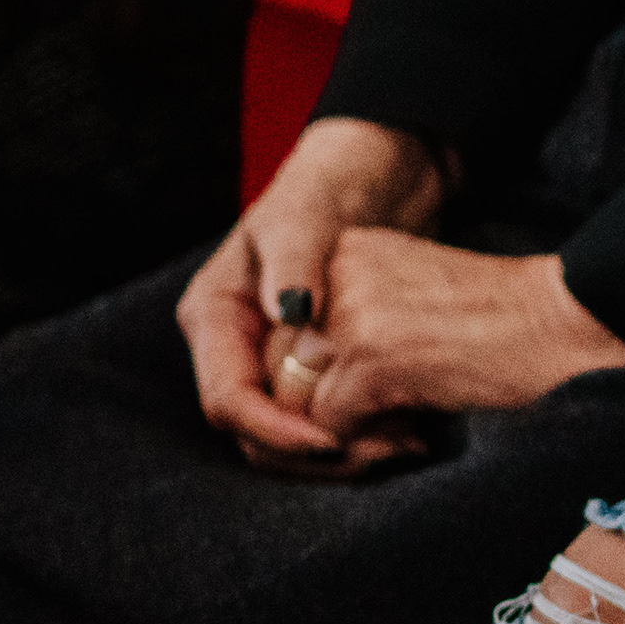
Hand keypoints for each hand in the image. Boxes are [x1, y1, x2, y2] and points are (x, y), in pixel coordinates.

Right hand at [176, 117, 451, 467]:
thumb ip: (294, 262)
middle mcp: (237, 345)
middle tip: (381, 454)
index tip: (330, 441)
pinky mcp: (318, 361)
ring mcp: (275, 356)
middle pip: (256, 432)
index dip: (274, 431)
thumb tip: (288, 312)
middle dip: (312, 452)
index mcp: (215, 317)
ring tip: (403, 445)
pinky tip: (409, 428)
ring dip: (342, 448)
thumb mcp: (307, 216)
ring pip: (292, 432)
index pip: (228, 401)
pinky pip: (328, 414)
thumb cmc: (330, 183)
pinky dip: (362, 428)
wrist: (378, 169)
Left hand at [273, 229, 624, 440]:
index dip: (318, 377)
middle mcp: (338, 274)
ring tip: (401, 435)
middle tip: (383, 431)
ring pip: (293, 401)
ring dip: (339, 436)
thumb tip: (293, 391)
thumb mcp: (412, 298)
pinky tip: (416, 437)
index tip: (372, 398)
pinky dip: (366, 447)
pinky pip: (327, 428)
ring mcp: (350, 315)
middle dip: (316, 413)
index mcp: (348, 251)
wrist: (574, 323)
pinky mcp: (368, 359)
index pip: (282, 330)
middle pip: (278, 365)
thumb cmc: (506, 325)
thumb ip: (352, 321)